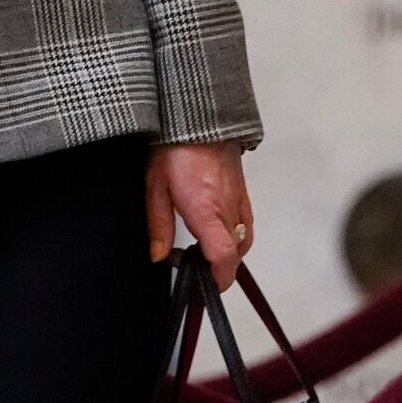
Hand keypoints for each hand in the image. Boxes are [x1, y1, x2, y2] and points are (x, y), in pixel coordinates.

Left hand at [147, 142, 253, 290]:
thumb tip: (159, 255)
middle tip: (197, 267)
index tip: (208, 286)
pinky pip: (246, 223)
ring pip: (244, 240)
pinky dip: (236, 235)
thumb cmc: (175, 147)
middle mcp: (227, 208)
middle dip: (219, 268)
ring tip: (205, 249)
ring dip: (228, 252)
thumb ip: (159, 223)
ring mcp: (239, 199)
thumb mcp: (155, 185)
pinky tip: (217, 228)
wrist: (199, 117)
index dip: (219, 278)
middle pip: (235, 254)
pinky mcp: (243, 191)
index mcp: (206, 209)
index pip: (224, 256)